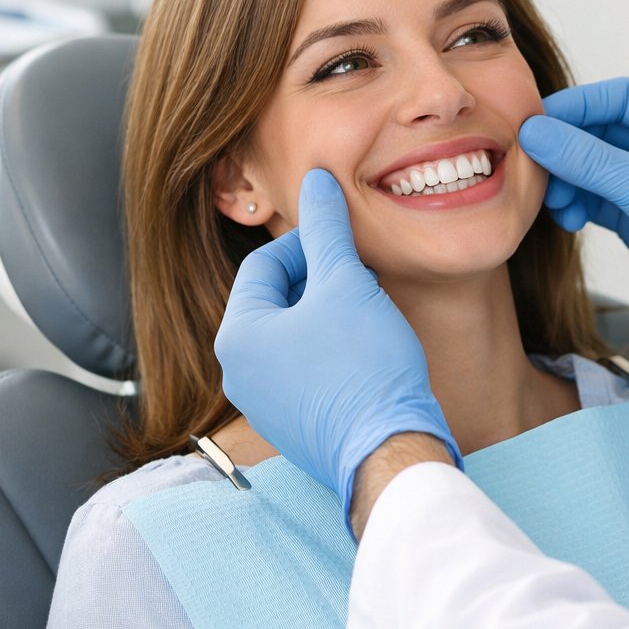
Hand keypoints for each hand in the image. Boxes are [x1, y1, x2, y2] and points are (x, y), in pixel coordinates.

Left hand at [215, 169, 460, 521]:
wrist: (390, 448)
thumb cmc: (364, 365)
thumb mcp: (346, 282)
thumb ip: (326, 227)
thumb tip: (316, 180)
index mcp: (237, 335)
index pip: (263, 265)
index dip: (309, 244)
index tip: (347, 242)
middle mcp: (238, 373)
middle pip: (276, 301)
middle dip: (319, 279)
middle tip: (361, 273)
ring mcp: (263, 405)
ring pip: (292, 336)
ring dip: (327, 313)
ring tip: (367, 306)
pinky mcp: (292, 426)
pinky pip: (304, 371)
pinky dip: (330, 350)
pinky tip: (366, 347)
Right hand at [518, 77, 628, 372]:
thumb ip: (592, 162)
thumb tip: (536, 132)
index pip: (624, 97)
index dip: (577, 105)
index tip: (535, 121)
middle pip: (605, 130)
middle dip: (568, 148)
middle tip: (533, 165)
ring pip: (597, 167)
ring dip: (570, 181)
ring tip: (555, 203)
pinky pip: (600, 198)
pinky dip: (579, 205)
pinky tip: (568, 220)